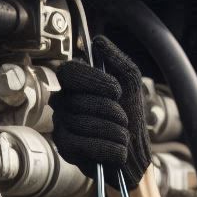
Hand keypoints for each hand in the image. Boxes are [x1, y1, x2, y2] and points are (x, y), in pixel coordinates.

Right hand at [52, 36, 152, 188]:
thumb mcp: (131, 84)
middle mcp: (63, 102)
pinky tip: (119, 152)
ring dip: (113, 131)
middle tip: (124, 119)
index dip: (92, 80)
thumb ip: (118, 60)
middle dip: (110, 111)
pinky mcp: (65, 148)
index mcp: (76, 83)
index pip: (69, 72)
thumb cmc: (131, 117)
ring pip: (82, 123)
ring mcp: (61, 125)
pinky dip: (107, 148)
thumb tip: (98, 42)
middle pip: (78, 100)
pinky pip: (81, 144)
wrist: (135, 155)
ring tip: (123, 136)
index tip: (116, 91)